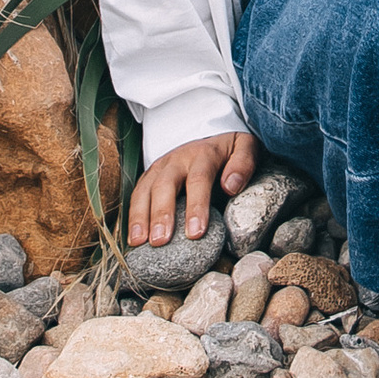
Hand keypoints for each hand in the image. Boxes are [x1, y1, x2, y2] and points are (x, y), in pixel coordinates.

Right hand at [126, 129, 255, 250]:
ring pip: (145, 189)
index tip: (196, 232)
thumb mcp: (245, 148)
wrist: (211, 135)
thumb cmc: (230, 150)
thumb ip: (243, 164)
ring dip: (141, 216)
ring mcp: (160, 167)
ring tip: (140, 242)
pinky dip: (132, 216)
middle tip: (161, 241)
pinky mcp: (150, 176)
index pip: (198, 179)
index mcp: (204, 154)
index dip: (196, 206)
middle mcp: (177, 159)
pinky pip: (137, 195)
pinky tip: (133, 239)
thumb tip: (231, 186)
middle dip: (162, 213)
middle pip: (165, 185)